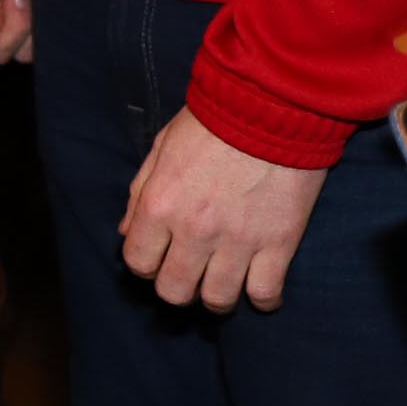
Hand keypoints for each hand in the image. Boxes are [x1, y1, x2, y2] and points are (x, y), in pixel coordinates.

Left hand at [122, 108, 328, 310]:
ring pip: (217, 300)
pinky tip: (259, 291)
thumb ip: (140, 192)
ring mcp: (238, 240)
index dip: (146, 264)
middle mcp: (194, 230)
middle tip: (190, 273)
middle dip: (178, 287)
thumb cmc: (214, 120)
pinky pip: (265, 293)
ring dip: (216, 297)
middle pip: (174, 291)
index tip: (160, 257)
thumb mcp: (162, 147)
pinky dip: (262, 300)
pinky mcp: (279, 243)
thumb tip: (127, 232)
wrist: (273, 105)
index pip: (138, 262)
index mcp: (160, 204)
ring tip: (223, 282)